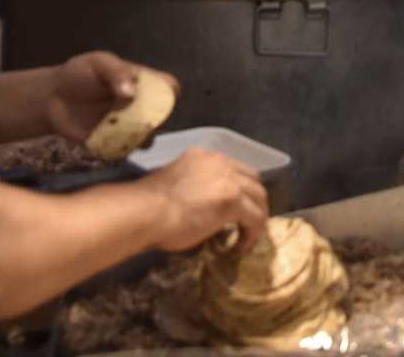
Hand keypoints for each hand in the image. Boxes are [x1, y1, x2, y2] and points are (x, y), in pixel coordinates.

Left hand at [43, 52, 178, 142]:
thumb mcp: (98, 63)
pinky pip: (125, 151)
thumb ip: (115, 72)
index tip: (156, 95)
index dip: (170, 92)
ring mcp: (129, 128)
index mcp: (144, 83)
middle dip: (153, 119)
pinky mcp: (114, 144)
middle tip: (133, 115)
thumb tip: (131, 92)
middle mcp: (141, 107)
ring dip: (138, 138)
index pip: (169, 87)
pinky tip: (104, 138)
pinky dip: (119, 149)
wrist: (53, 97)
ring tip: (118, 129)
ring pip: (147, 138)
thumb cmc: (79, 74)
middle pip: (162, 117)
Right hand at [142, 148, 269, 252]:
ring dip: (256, 218)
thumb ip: (194, 189)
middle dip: (254, 201)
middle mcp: (219, 161)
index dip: (239, 190)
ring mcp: (228, 178)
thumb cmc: (150, 207)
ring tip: (247, 238)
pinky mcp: (233, 199)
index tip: (235, 210)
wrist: (145, 212)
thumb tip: (203, 208)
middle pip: (252, 179)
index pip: (233, 170)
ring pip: (259, 197)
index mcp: (202, 156)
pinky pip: (255, 218)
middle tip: (248, 223)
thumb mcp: (176, 187)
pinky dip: (252, 234)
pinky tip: (239, 247)